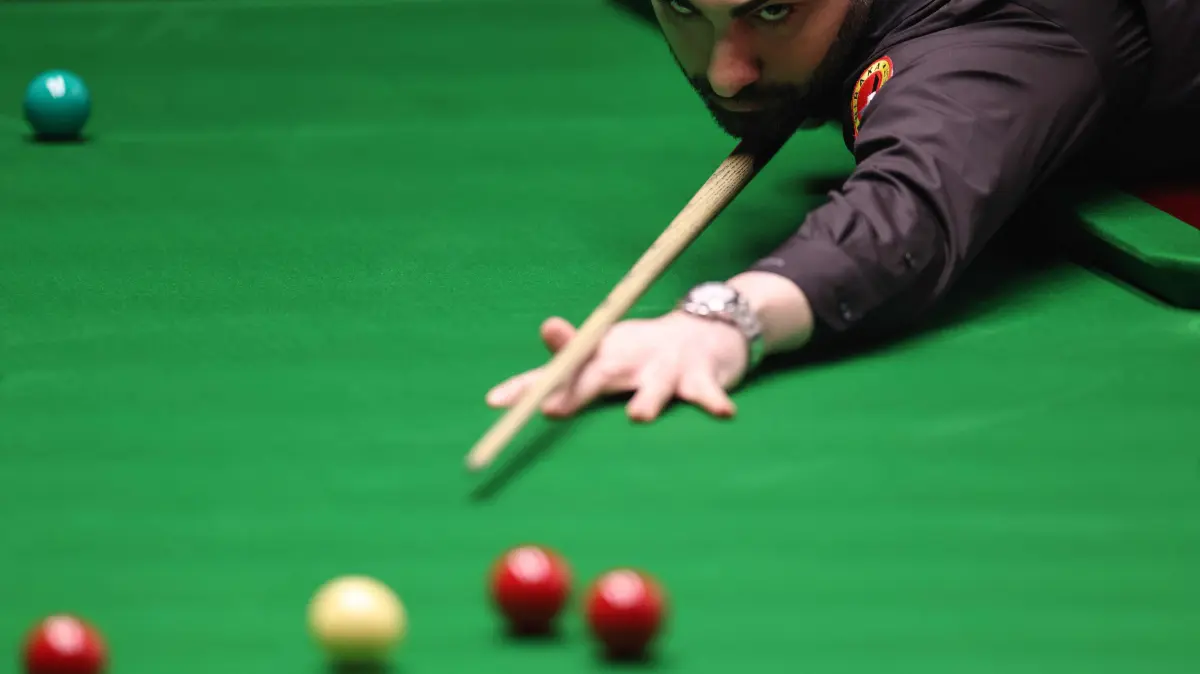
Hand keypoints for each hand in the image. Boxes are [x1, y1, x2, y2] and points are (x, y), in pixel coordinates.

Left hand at [486, 312, 749, 421]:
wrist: (706, 329)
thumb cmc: (640, 353)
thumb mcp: (599, 359)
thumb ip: (557, 376)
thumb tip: (495, 393)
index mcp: (599, 356)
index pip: (557, 371)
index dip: (527, 385)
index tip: (495, 402)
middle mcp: (627, 358)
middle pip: (598, 374)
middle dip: (575, 390)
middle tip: (551, 409)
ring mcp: (665, 366)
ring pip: (655, 384)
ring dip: (648, 398)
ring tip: (638, 416)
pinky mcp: (702, 375)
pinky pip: (708, 391)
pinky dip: (714, 401)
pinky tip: (723, 414)